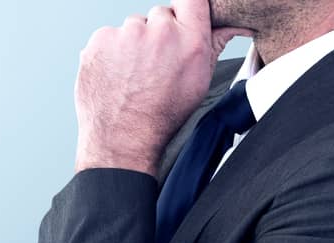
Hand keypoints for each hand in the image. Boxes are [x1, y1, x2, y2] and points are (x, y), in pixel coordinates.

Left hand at [74, 0, 252, 175]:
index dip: (185, 10)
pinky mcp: (100, 40)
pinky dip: (110, 51)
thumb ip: (214, 44)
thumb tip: (233, 25)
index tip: (180, 21)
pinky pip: (109, 36)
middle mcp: (159, 32)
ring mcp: (127, 34)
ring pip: (133, 26)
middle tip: (153, 64)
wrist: (122, 138)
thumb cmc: (161, 114)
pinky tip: (117, 74)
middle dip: (158, 33)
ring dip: (133, 43)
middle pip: (160, 14)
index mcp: (190, 39)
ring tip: (133, 73)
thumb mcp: (199, 80)